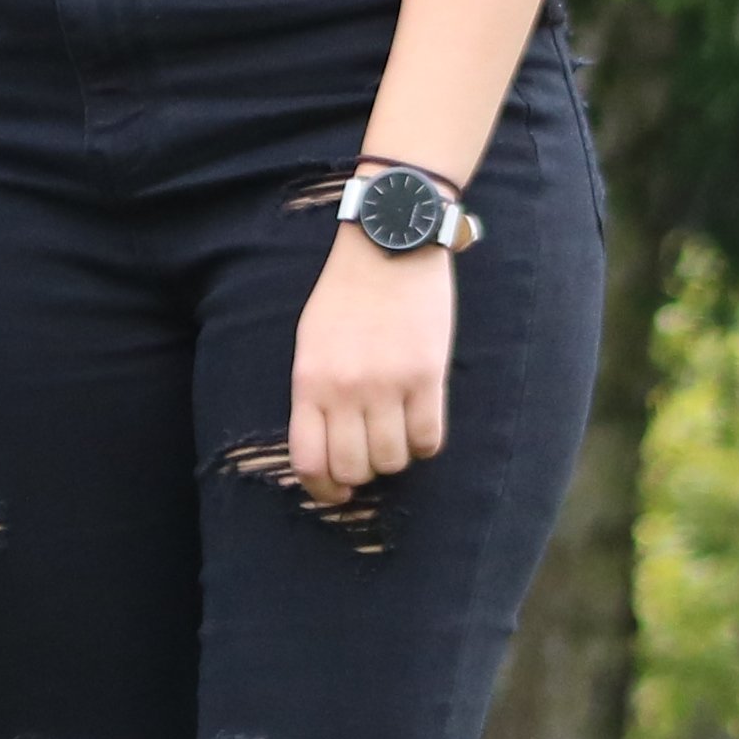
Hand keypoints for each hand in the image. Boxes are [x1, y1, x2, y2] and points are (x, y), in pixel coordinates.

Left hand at [282, 226, 455, 504]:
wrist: (389, 245)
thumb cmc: (345, 295)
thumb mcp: (310, 343)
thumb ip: (314, 393)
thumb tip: (325, 447)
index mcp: (308, 382)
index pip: (308, 461)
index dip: (322, 490)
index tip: (335, 493)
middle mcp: (345, 390)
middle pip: (354, 470)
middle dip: (361, 475)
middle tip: (370, 458)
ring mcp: (387, 385)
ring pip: (393, 460)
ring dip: (395, 458)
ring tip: (396, 434)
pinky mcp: (427, 376)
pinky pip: (430, 439)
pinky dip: (426, 443)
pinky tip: (421, 425)